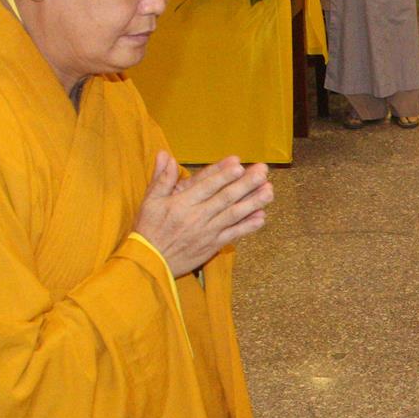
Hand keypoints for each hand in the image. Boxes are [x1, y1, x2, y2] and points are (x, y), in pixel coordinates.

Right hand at [134, 152, 272, 274]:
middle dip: (246, 183)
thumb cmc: (149, 229)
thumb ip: (161, 178)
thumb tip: (164, 154)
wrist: (150, 262)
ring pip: (233, 214)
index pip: (206, 185)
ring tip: (269, 191)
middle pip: (225, 197)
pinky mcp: (213, 245)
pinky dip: (248, 226)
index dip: (223, 174)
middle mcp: (197, 216)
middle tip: (263, 171)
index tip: (239, 164)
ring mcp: (207, 232)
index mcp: (182, 203)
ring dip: (253, 202)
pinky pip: (233, 234)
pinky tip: (261, 217)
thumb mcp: (150, 201)